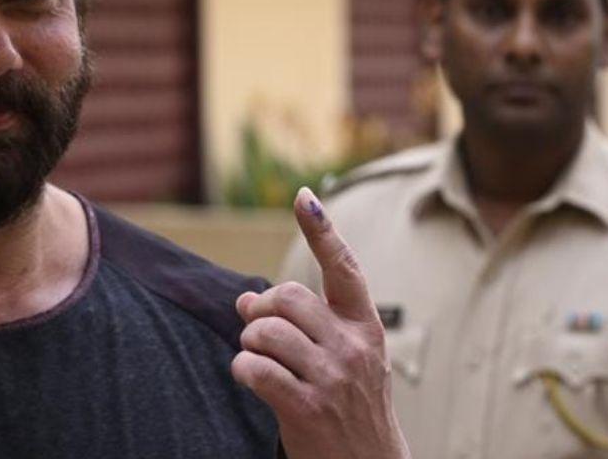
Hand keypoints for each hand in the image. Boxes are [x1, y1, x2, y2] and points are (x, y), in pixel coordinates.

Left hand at [231, 187, 409, 458]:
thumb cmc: (349, 408)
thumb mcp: (343, 360)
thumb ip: (304, 327)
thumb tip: (244, 299)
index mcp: (365, 328)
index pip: (344, 269)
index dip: (322, 232)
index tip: (304, 198)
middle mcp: (353, 347)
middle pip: (287, 297)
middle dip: (261, 310)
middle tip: (258, 330)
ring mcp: (332, 378)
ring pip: (266, 332)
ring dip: (249, 343)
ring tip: (256, 358)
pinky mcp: (307, 408)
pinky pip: (255, 370)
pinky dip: (242, 370)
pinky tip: (250, 378)